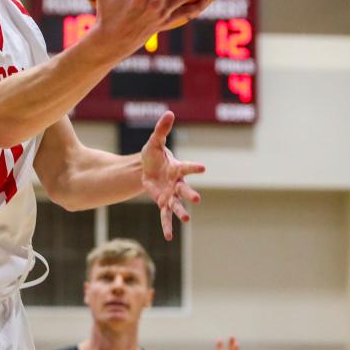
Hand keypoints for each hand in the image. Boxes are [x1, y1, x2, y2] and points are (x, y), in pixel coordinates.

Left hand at [140, 111, 204, 239]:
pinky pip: (165, 215)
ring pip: (177, 204)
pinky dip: (167, 226)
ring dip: (181, 211)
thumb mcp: (154, 141)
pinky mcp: (162, 202)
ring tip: (186, 219)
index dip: (193, 167)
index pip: (186, 167)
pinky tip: (169, 237)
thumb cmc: (154, 154)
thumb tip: (169, 112)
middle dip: (190, 193)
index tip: (203, 168)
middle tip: (197, 199)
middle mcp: (176, 182)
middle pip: (185, 189)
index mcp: (177, 167)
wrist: (147, 167)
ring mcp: (170, 194)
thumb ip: (162, 129)